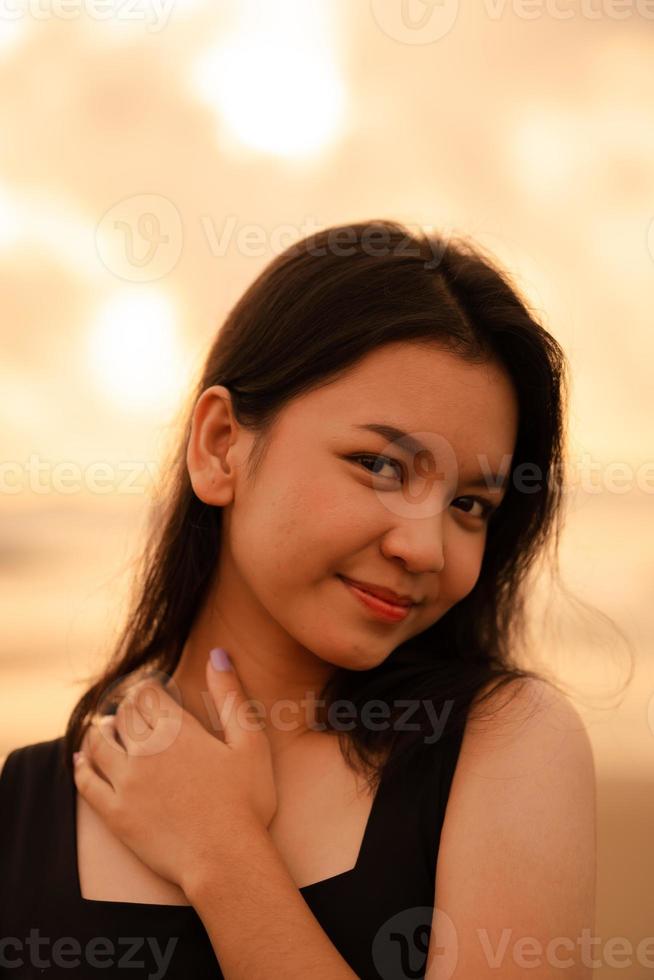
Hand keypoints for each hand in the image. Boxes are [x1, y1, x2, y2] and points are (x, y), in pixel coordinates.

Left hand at [73, 651, 277, 896]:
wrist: (226, 859)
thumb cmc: (247, 801)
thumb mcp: (250, 741)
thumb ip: (231, 695)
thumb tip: (218, 653)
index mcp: (178, 729)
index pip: (148, 693)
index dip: (148, 688)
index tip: (151, 690)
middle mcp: (145, 749)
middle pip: (124, 715)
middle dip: (127, 707)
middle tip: (132, 708)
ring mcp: (126, 782)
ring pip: (99, 743)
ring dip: (101, 730)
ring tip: (105, 727)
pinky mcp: (116, 813)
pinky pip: (86, 783)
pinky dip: (81, 765)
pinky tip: (82, 759)